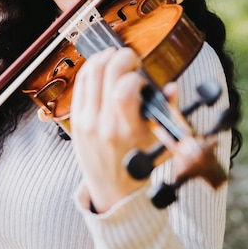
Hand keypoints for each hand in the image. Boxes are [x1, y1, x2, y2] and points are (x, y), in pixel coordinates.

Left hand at [70, 47, 156, 212]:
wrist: (113, 191)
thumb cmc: (138, 166)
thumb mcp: (159, 141)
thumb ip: (166, 111)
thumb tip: (171, 87)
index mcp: (127, 130)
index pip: (125, 89)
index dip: (135, 75)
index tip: (142, 79)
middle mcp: (103, 124)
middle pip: (106, 72)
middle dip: (122, 57)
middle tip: (132, 59)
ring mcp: (86, 121)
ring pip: (90, 73)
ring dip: (104, 57)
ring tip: (116, 57)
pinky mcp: (76, 120)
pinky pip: (80, 84)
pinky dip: (90, 69)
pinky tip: (102, 66)